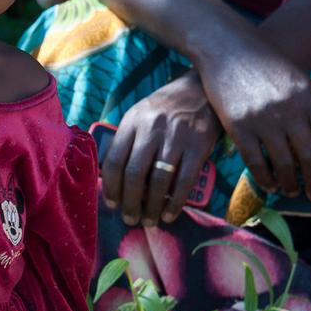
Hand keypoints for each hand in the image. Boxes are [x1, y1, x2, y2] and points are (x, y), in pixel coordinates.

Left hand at [102, 75, 219, 225]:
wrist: (199, 89)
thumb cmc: (164, 109)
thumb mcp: (140, 116)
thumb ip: (127, 142)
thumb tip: (114, 180)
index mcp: (132, 122)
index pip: (114, 161)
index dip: (110, 188)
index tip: (112, 205)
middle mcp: (152, 129)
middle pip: (135, 174)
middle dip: (130, 203)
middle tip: (130, 219)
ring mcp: (176, 137)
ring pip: (159, 181)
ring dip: (153, 207)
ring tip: (149, 220)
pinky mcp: (198, 145)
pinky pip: (184, 180)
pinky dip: (175, 202)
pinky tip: (170, 214)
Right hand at [198, 37, 310, 200]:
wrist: (227, 49)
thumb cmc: (264, 63)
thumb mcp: (295, 79)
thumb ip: (308, 107)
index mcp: (308, 98)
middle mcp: (289, 111)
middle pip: (308, 157)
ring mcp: (263, 121)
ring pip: (283, 164)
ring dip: (290, 184)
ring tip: (291, 191)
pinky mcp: (239, 127)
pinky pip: (255, 161)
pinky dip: (265, 178)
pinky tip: (270, 184)